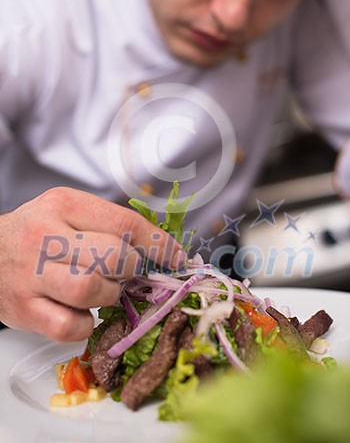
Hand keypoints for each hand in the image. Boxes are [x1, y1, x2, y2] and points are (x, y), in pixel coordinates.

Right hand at [0, 187, 185, 341]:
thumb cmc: (36, 233)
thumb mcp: (68, 212)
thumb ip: (108, 225)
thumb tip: (159, 249)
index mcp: (64, 205)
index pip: (125, 222)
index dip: (159, 243)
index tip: (176, 257)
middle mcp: (46, 236)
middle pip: (114, 255)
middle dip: (134, 269)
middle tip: (130, 272)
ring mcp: (33, 275)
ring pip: (93, 289)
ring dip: (110, 295)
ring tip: (104, 290)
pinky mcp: (25, 310)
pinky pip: (71, 326)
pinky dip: (86, 324)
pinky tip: (81, 312)